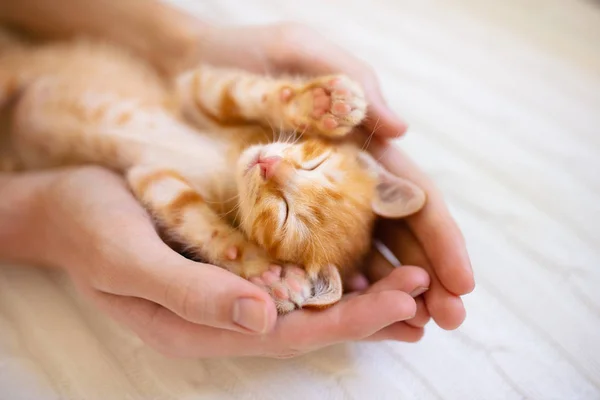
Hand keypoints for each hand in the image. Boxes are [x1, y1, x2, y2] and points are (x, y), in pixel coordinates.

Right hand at [31, 167, 427, 356]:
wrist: (64, 205)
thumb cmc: (89, 228)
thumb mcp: (128, 259)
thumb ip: (192, 294)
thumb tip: (264, 320)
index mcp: (202, 323)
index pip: (289, 333)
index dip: (348, 320)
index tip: (401, 300)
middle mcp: (225, 313)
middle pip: (310, 320)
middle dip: (370, 308)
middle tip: (424, 289)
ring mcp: (230, 288)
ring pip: (307, 299)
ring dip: (360, 293)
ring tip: (414, 283)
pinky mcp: (233, 259)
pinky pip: (291, 270)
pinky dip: (331, 268)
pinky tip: (364, 259)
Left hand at [199, 23, 474, 329]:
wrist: (173, 71)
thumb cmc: (240, 55)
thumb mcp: (299, 51)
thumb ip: (350, 83)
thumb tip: (401, 129)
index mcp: (358, 147)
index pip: (410, 197)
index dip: (440, 238)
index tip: (462, 279)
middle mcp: (338, 186)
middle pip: (392, 238)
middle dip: (426, 278)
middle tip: (448, 319)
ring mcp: (302, 210)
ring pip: (355, 260)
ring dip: (386, 295)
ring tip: (413, 329)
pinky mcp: (261, 225)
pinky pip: (299, 264)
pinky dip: (330, 293)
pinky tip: (349, 318)